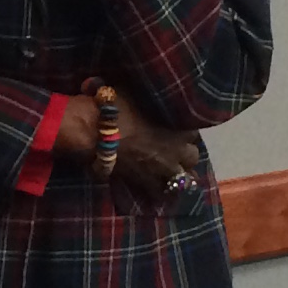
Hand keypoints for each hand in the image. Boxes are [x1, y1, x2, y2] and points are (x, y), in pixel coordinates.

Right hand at [57, 91, 203, 202]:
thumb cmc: (117, 107)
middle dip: (185, 152)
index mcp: (178, 128)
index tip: (175, 126)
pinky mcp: (145, 182)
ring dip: (180, 174)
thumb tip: (156, 95)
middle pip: (193, 156)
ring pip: (184, 179)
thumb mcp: (141, 95)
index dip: (183, 129)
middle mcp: (175, 151)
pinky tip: (157, 184)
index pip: (193, 131)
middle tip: (173, 147)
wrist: (94, 130)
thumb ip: (156, 102)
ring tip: (170, 169)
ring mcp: (161, 170)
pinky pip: (160, 192)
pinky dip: (161, 189)